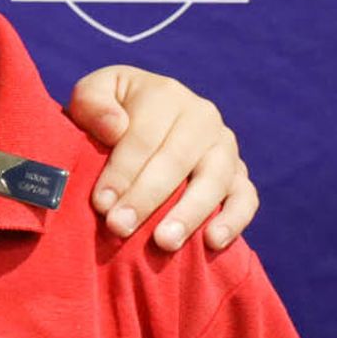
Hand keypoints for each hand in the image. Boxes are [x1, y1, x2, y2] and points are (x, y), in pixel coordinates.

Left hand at [66, 65, 256, 251]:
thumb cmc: (107, 113)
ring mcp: (225, 147)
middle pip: (177, 160)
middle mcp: (202, 117)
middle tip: (119, 227)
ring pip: (215, 180)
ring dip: (189, 213)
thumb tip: (116, 127)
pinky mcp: (239, 174)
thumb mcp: (91, 94)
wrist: (136, 120)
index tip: (101, 203)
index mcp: (165, 95)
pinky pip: (246, 198)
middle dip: (146, 198)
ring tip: (164, 243)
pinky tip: (213, 242)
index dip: (121, 171)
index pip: (144, 137)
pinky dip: (234, 220)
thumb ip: (93, 102)